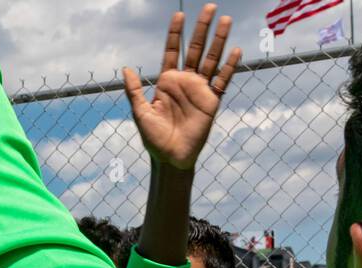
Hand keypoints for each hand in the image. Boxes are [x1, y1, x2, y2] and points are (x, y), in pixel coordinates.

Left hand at [124, 4, 240, 171]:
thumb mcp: (140, 113)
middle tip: (211, 7)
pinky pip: (223, 81)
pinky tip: (235, 51)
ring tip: (226, 21)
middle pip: (195, 49)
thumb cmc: (154, 138)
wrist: (170, 158)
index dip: (176, 34)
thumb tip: (126, 68)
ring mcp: (200, 90)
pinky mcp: (212, 101)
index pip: (173, 51)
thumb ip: (134, 91)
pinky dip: (230, 67)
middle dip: (202, 28)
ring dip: (219, 40)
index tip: (179, 15)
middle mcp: (185, 82)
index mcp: (167, 82)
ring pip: (212, 59)